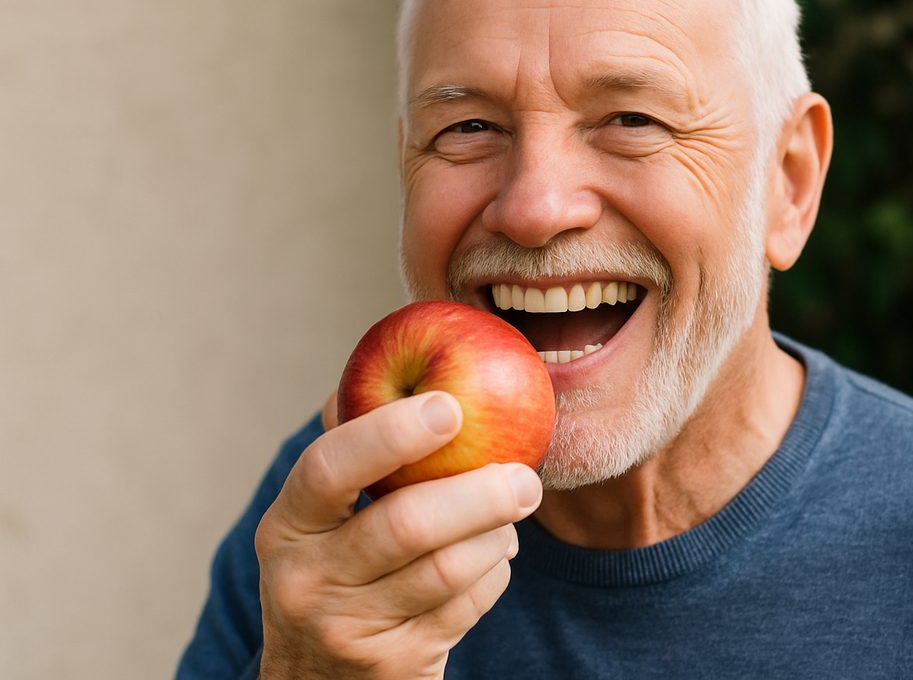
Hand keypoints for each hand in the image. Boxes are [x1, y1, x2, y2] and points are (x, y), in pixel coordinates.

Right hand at [254, 391, 542, 678]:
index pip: (330, 466)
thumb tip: (381, 365)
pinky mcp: (393, 666)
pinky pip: (466, 607)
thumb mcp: (319, 521)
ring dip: (494, 536)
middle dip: (479, 494)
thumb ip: (349, 450)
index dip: (391, 433)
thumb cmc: (336, 570)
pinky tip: (493, 556)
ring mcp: (347, 629)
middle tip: (525, 477)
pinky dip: (493, 575)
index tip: (451, 406)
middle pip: (406, 525)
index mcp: (286, 525)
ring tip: (510, 514)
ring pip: (448, 570)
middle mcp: (306, 579)